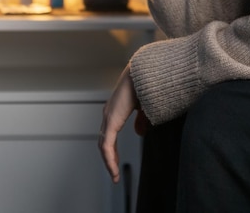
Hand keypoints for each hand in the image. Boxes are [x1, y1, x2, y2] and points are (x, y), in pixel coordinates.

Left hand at [98, 64, 139, 183]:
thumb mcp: (145, 107)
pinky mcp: (112, 120)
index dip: (112, 150)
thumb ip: (141, 120)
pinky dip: (110, 159)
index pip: (109, 134)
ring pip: (104, 145)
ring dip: (109, 162)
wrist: (144, 73)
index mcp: (115, 109)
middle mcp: (109, 113)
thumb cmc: (145, 84)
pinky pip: (107, 145)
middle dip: (109, 159)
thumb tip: (139, 133)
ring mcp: (108, 116)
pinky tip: (114, 169)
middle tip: (114, 173)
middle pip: (104, 141)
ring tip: (115, 176)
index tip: (116, 164)